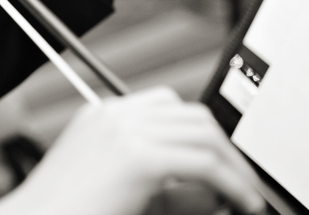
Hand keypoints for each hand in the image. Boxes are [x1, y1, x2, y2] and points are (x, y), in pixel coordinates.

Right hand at [0, 88, 265, 214]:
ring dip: (234, 166)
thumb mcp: (111, 186)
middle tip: (243, 182)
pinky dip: (232, 183)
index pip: (168, 105)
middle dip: (225, 147)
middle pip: (191, 114)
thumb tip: (210, 188)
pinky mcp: (137, 158)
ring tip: (246, 196)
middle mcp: (112, 116)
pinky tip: (240, 202)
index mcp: (100, 116)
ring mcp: (124, 132)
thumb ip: (152, 179)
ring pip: (204, 134)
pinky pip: (204, 163)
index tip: (223, 163)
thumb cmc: (61, 214)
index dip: (202, 134)